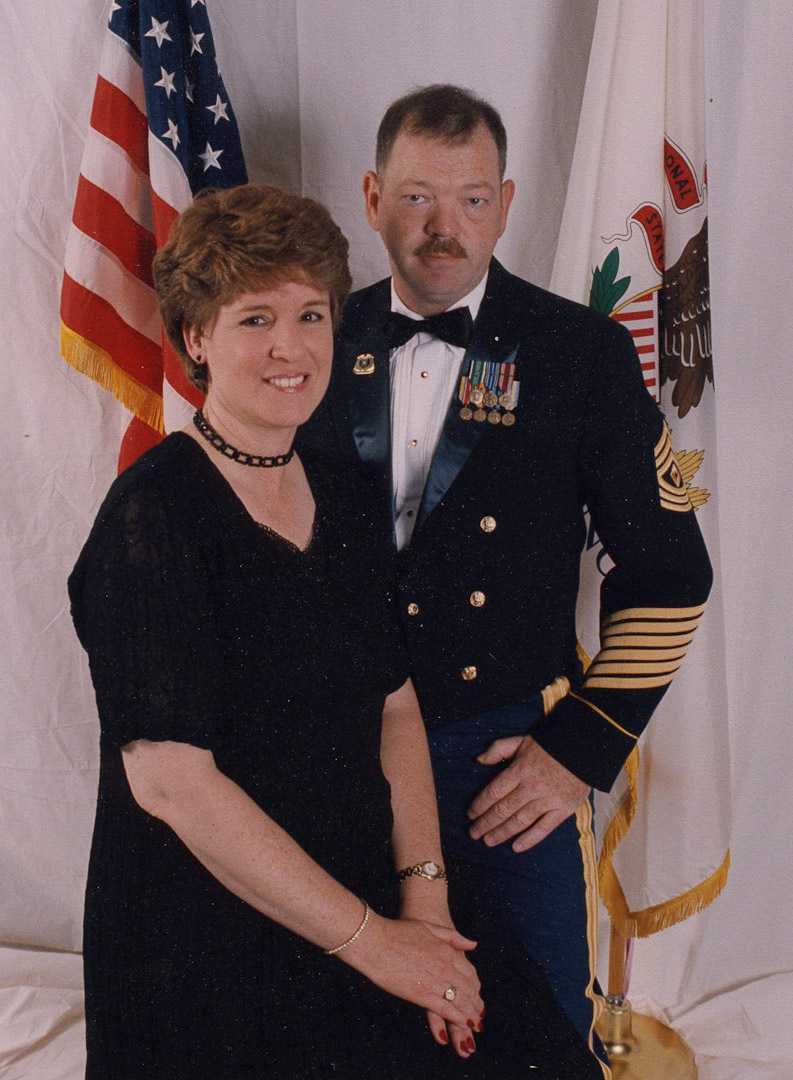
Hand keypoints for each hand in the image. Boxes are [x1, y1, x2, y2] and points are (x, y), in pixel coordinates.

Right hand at [397, 898, 482, 1057]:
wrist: (375, 941)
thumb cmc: (398, 932)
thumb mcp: (429, 928)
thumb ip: (453, 937)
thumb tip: (473, 945)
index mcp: (447, 951)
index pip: (470, 973)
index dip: (476, 986)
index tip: (477, 994)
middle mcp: (445, 967)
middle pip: (468, 989)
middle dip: (476, 1003)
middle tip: (479, 1013)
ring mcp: (434, 981)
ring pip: (460, 1001)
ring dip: (470, 1013)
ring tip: (474, 1022)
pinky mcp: (421, 995)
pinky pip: (445, 1009)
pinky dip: (457, 1018)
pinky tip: (463, 1024)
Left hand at [467, 734, 590, 851]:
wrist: (584, 748)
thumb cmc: (550, 745)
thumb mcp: (521, 741)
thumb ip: (499, 749)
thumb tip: (478, 760)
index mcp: (520, 770)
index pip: (494, 792)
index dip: (479, 805)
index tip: (470, 814)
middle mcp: (531, 787)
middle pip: (503, 810)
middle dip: (485, 823)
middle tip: (474, 833)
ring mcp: (547, 800)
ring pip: (519, 822)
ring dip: (501, 833)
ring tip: (488, 841)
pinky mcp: (563, 810)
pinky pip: (543, 828)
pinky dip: (529, 839)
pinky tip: (516, 847)